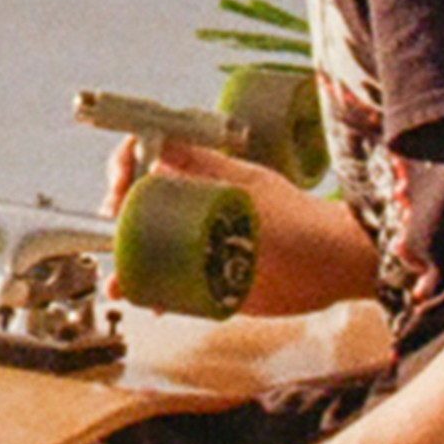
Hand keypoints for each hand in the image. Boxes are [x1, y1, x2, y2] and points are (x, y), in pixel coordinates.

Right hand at [105, 139, 381, 315]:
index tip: (120, 182)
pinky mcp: (205, 278)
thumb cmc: (295, 219)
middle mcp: (193, 204)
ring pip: (146, 245)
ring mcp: (197, 241)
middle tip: (114, 236)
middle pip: (136, 203)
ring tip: (119, 282)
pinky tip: (150, 302)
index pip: (146, 157)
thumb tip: (154, 140)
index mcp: (199, 173)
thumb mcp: (244, 187)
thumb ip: (201, 166)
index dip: (125, 166)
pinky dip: (152, 290)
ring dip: (127, 261)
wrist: (329, 268)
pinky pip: (166, 281)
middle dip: (117, 218)